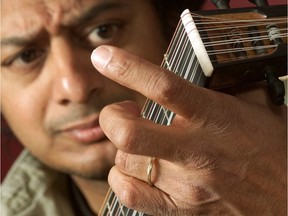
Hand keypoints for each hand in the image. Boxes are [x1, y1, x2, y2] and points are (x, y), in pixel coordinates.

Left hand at [92, 45, 286, 214]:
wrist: (287, 199)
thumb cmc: (272, 150)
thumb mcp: (257, 106)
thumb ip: (226, 85)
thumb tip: (205, 65)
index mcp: (214, 117)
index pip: (164, 87)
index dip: (128, 68)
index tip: (104, 57)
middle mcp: (196, 152)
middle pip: (129, 133)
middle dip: (112, 116)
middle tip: (123, 111)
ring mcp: (185, 186)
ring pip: (126, 162)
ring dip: (123, 146)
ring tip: (138, 141)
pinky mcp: (180, 210)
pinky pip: (129, 194)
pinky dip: (121, 177)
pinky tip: (135, 169)